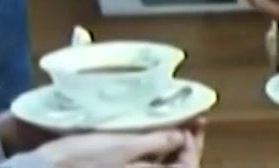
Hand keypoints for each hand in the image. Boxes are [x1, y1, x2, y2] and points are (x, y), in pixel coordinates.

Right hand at [35, 125, 201, 166]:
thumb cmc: (85, 158)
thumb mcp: (123, 146)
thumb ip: (156, 142)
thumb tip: (183, 135)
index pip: (186, 166)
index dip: (192, 143)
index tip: (193, 119)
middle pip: (174, 165)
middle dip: (182, 141)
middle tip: (187, 116)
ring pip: (158, 163)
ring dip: (168, 142)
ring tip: (170, 117)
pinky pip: (142, 162)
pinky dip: (150, 146)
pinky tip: (146, 128)